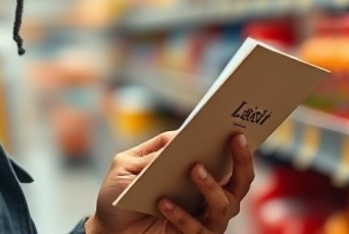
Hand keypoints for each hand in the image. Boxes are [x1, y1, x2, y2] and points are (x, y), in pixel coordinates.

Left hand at [85, 132, 254, 232]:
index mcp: (196, 171)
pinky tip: (163, 202)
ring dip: (211, 186)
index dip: (236, 144)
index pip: (225, 158)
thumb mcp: (128, 165)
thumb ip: (153, 152)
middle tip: (234, 140)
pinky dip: (181, 214)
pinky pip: (196, 227)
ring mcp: (203, 218)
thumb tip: (182, 135)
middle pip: (239, 181)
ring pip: (225, 205)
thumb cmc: (119, 194)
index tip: (237, 125)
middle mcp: (207, 195)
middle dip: (241, 160)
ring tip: (195, 169)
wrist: (107, 228)